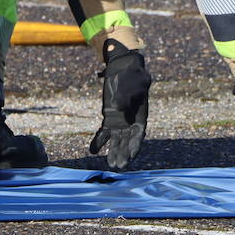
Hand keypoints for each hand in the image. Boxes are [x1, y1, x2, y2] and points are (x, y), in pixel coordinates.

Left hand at [89, 40, 151, 169]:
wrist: (123, 69)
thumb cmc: (132, 76)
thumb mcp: (133, 84)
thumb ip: (127, 96)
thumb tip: (119, 108)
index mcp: (141, 116)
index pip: (138, 134)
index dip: (135, 146)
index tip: (131, 156)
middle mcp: (130, 122)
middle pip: (127, 141)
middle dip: (123, 153)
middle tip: (119, 165)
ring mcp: (119, 121)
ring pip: (116, 140)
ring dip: (113, 151)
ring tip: (110, 164)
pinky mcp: (108, 118)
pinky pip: (103, 133)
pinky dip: (99, 141)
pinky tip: (93, 150)